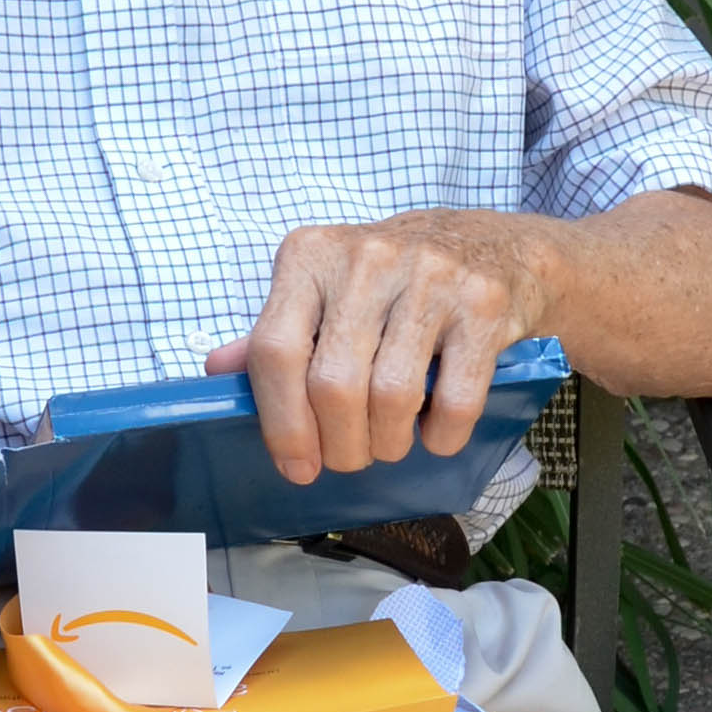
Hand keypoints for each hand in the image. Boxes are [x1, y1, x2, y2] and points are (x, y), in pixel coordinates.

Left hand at [205, 213, 547, 484]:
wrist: (493, 246)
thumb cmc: (393, 280)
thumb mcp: (326, 290)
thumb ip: (276, 332)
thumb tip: (218, 372)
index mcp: (311, 255)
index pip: (275, 350)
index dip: (281, 423)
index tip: (296, 465)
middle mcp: (366, 258)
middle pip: (333, 384)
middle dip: (339, 445)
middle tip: (348, 459)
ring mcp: (430, 276)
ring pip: (392, 395)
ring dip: (388, 443)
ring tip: (389, 444)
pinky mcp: (483, 303)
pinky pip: (456, 398)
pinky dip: (441, 436)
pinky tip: (436, 434)